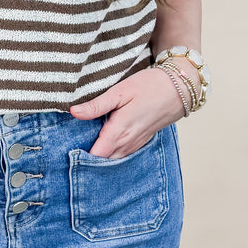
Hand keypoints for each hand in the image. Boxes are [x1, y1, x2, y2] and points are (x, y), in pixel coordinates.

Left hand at [69, 65, 185, 157]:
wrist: (179, 88)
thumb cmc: (149, 87)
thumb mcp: (120, 91)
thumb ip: (96, 105)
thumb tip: (73, 112)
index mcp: (119, 131)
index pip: (95, 155)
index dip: (80, 156)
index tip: (68, 150)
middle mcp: (128, 142)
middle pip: (102, 161)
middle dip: (88, 159)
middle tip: (71, 151)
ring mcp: (136, 144)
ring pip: (113, 159)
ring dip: (100, 157)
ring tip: (84, 149)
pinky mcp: (142, 141)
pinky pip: (123, 154)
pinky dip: (112, 153)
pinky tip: (104, 146)